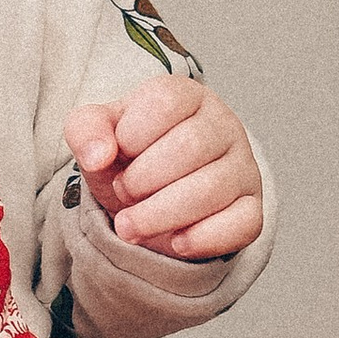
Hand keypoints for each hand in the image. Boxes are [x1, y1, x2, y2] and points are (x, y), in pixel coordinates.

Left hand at [66, 73, 262, 259]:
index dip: (131, 135)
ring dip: (159, 215)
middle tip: (123, 192)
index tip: (118, 154)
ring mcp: (243, 167)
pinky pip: (242, 224)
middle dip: (142, 180)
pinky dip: (202, 239)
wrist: (150, 197)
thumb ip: (86, 129)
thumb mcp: (96, 134)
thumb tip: (98, 154)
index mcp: (187, 95)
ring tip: (129, 226)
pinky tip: (174, 242)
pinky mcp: (252, 208)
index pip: (165, 102)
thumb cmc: (127, 157)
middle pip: (190, 146)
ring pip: (211, 189)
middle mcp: (223, 125)